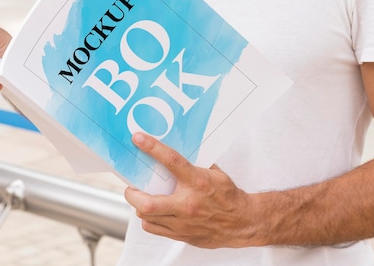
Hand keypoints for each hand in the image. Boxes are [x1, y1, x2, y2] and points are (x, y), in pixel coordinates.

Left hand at [125, 132, 257, 248]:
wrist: (242, 222)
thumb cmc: (228, 195)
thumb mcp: (214, 173)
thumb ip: (195, 164)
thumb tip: (176, 151)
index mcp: (197, 182)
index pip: (170, 160)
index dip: (151, 147)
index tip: (137, 138)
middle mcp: (187, 204)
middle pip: (147, 203)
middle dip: (132, 193)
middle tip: (130, 186)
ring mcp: (183, 223)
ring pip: (147, 218)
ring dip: (140, 207)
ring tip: (141, 198)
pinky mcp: (183, 235)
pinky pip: (156, 229)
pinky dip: (150, 219)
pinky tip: (154, 211)